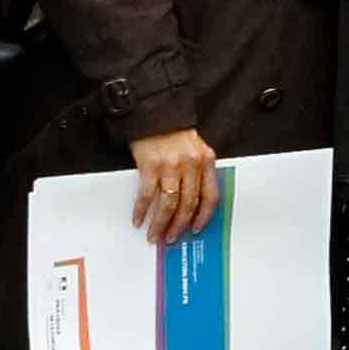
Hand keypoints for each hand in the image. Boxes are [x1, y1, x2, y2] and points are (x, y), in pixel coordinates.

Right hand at [129, 127, 221, 243]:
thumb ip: (196, 172)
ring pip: (169, 204)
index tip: (196, 229)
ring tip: (154, 235)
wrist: (153, 111)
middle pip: (189, 204)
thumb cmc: (173, 133)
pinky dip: (142, 210)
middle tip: (171, 238)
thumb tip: (190, 204)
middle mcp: (191, 164)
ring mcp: (171, 165)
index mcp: (206, 161)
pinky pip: (147, 194)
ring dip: (161, 223)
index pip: (211, 196)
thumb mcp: (194, 149)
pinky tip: (138, 219)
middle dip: (179, 225)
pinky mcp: (150, 165)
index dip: (204, 216)